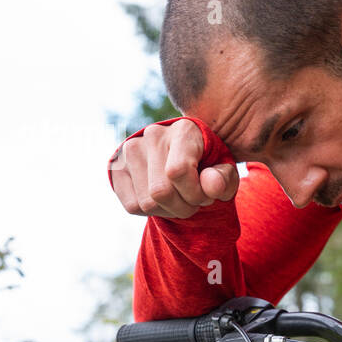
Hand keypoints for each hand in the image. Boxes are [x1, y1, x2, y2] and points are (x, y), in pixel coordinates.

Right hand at [109, 118, 238, 217]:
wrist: (185, 160)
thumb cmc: (209, 166)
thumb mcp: (225, 172)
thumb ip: (224, 179)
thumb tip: (211, 186)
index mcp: (184, 130)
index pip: (178, 171)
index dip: (194, 194)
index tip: (205, 196)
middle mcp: (153, 134)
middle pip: (161, 192)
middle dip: (184, 207)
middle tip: (194, 200)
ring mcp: (130, 149)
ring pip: (146, 203)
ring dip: (168, 210)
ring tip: (180, 198)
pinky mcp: (116, 167)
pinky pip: (132, 206)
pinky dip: (151, 212)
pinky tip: (162, 199)